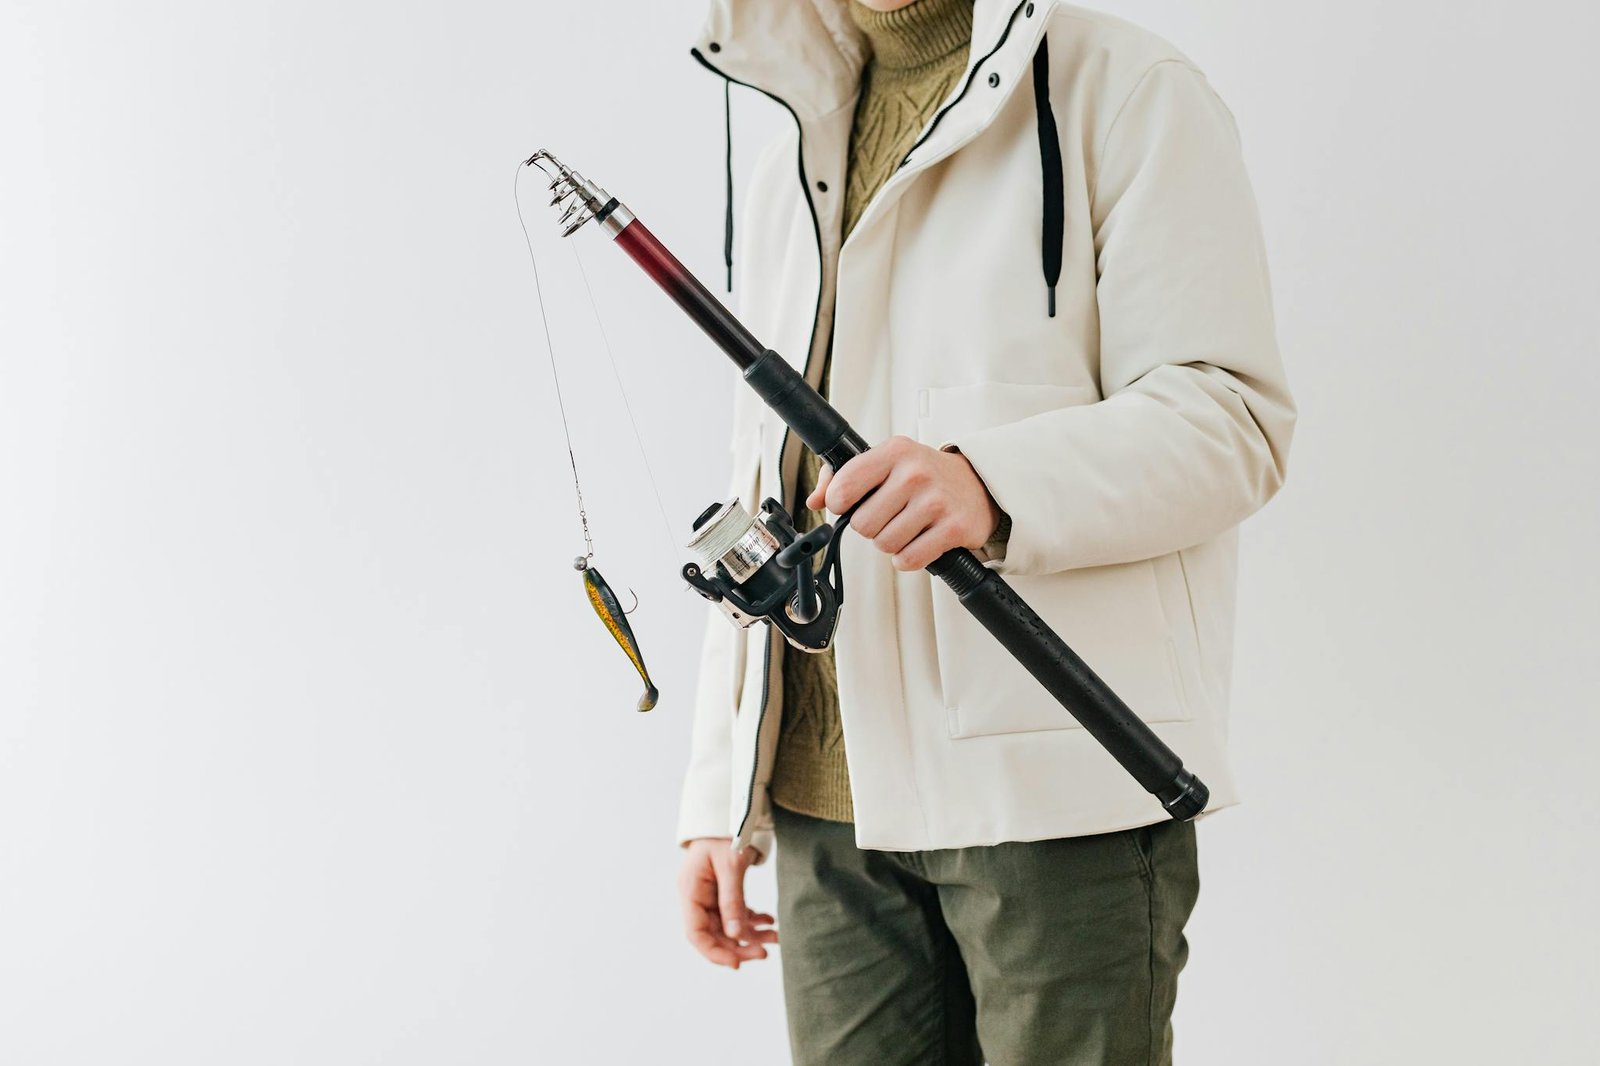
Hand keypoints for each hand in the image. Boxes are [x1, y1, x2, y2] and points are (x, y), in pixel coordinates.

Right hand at [677, 837, 777, 968]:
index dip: (714, 952)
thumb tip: (736, 935)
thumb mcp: (731, 865)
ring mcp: (710, 894)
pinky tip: (769, 921)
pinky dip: (752, 920)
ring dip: (750, 934)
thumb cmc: (726, 832)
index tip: (737, 963)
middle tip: (764, 953)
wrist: (733, 810)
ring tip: (775, 937)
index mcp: (691, 890)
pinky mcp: (723, 891)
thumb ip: (732, 900)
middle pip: (714, 933)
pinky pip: (736, 913)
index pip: (695, 933)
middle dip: (739, 945)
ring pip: (728, 926)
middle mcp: (697, 896)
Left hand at [810, 436, 1001, 571]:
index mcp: (895, 452)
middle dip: (870, 527)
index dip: (839, 503)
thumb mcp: (885, 461)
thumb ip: (842, 475)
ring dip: (891, 543)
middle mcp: (916, 473)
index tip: (850, 504)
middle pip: (862, 524)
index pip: (844, 486)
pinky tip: (919, 541)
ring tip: (907, 526)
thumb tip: (814, 500)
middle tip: (888, 516)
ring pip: (884, 544)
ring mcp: (936, 501)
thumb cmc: (925, 475)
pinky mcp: (953, 528)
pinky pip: (909, 559)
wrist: (978, 484)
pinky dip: (908, 557)